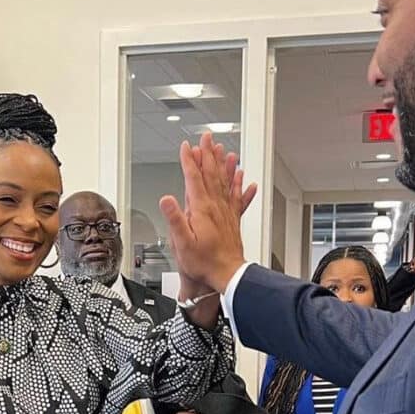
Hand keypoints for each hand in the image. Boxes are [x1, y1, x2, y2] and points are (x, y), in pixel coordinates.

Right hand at [160, 133, 257, 292]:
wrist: (228, 275)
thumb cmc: (205, 263)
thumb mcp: (182, 243)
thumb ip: (175, 219)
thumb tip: (167, 199)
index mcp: (202, 210)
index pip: (194, 179)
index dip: (189, 161)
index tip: (186, 147)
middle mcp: (216, 207)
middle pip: (211, 174)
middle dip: (208, 154)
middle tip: (207, 138)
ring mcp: (226, 213)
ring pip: (226, 182)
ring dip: (224, 165)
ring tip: (224, 150)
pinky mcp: (233, 221)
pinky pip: (239, 199)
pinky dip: (243, 187)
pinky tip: (247, 179)